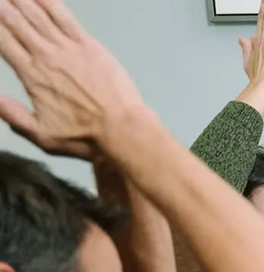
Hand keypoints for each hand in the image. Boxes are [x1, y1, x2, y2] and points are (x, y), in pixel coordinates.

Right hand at [0, 0, 145, 159]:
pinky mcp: (89, 44)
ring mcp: (68, 47)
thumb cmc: (83, 137)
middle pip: (16, 22)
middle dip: (3, 8)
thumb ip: (12, 115)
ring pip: (37, 15)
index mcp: (31, 75)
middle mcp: (46, 56)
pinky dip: (48, 2)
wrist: (123, 129)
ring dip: (21, 1)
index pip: (3, 41)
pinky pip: (64, 16)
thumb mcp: (41, 135)